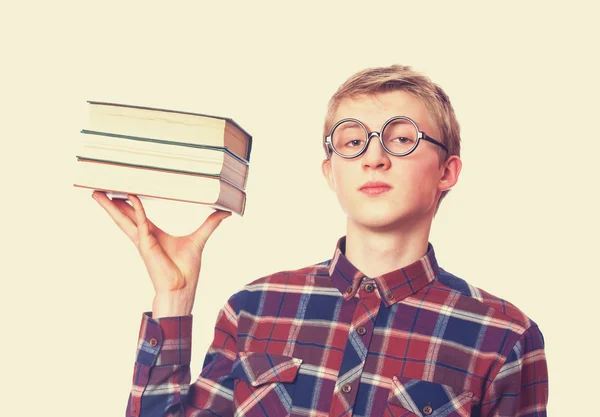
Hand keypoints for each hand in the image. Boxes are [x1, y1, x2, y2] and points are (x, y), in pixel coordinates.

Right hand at [91, 191, 231, 316]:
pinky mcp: (147, 244)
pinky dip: (137, 209)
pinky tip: (130, 196)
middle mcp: (144, 236)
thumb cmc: (186, 269)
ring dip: (110, 206)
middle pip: (123, 215)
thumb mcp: (200, 239)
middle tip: (98, 189)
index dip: (129, 203)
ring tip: (97, 194)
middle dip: (110, 203)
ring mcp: (142, 240)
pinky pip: (141, 222)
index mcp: (153, 234)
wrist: (182, 288)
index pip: (137, 214)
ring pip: (123, 219)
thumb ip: (210, 224)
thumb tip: (225, 212)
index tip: (122, 190)